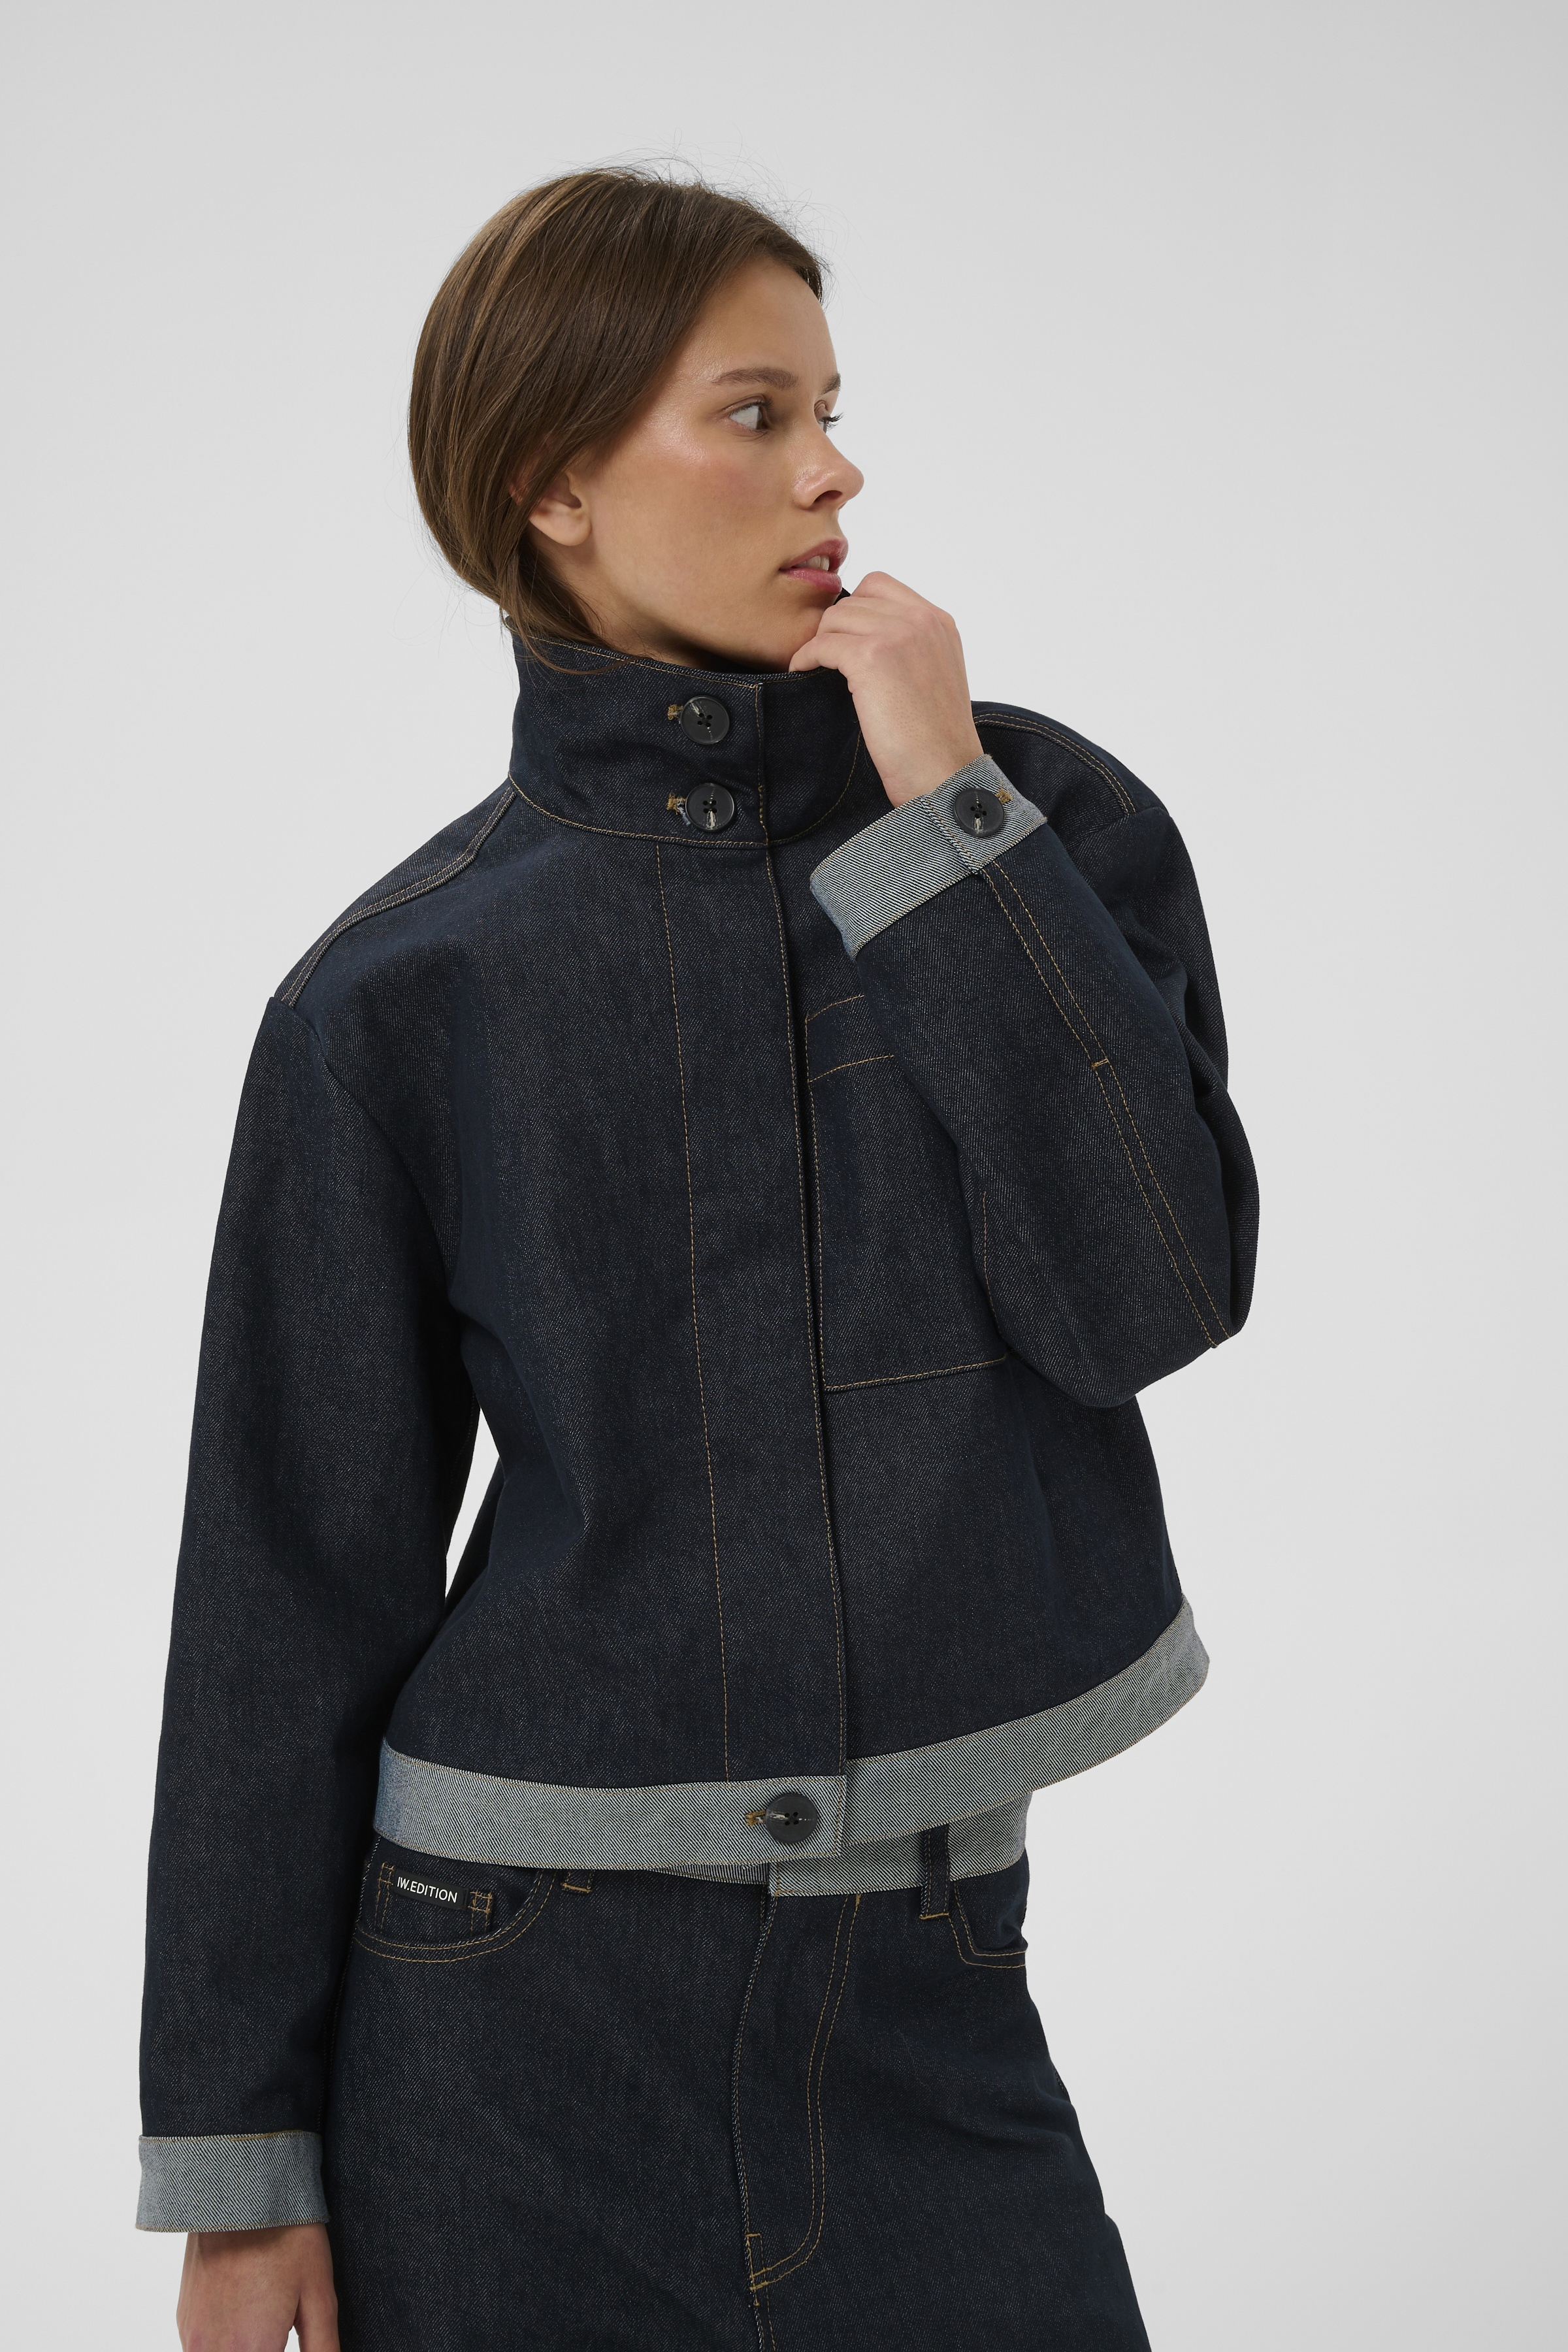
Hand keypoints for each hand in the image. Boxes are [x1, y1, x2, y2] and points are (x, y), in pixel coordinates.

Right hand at [176, 2224, 338, 2351]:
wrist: (239, 2189)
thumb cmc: (286, 2237)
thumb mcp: (319, 2295)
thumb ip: (323, 2348)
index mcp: (252, 2349)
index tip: (286, 2342)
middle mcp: (214, 2350)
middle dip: (265, 2349)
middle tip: (280, 2333)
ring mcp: (193, 2337)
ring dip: (244, 2346)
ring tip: (267, 2319)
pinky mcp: (183, 2319)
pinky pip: (201, 2349)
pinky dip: (224, 2343)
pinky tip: (246, 2314)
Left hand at [788, 572, 983, 806]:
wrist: (944, 772)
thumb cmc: (937, 739)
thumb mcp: (937, 674)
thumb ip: (912, 645)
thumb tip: (866, 636)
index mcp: (938, 622)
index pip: (880, 585)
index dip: (855, 608)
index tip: (845, 636)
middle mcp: (920, 620)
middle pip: (854, 600)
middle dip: (835, 627)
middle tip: (825, 656)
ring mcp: (896, 635)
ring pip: (835, 618)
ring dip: (820, 641)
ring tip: (815, 666)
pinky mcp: (870, 658)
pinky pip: (821, 644)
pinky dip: (805, 657)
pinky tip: (803, 672)